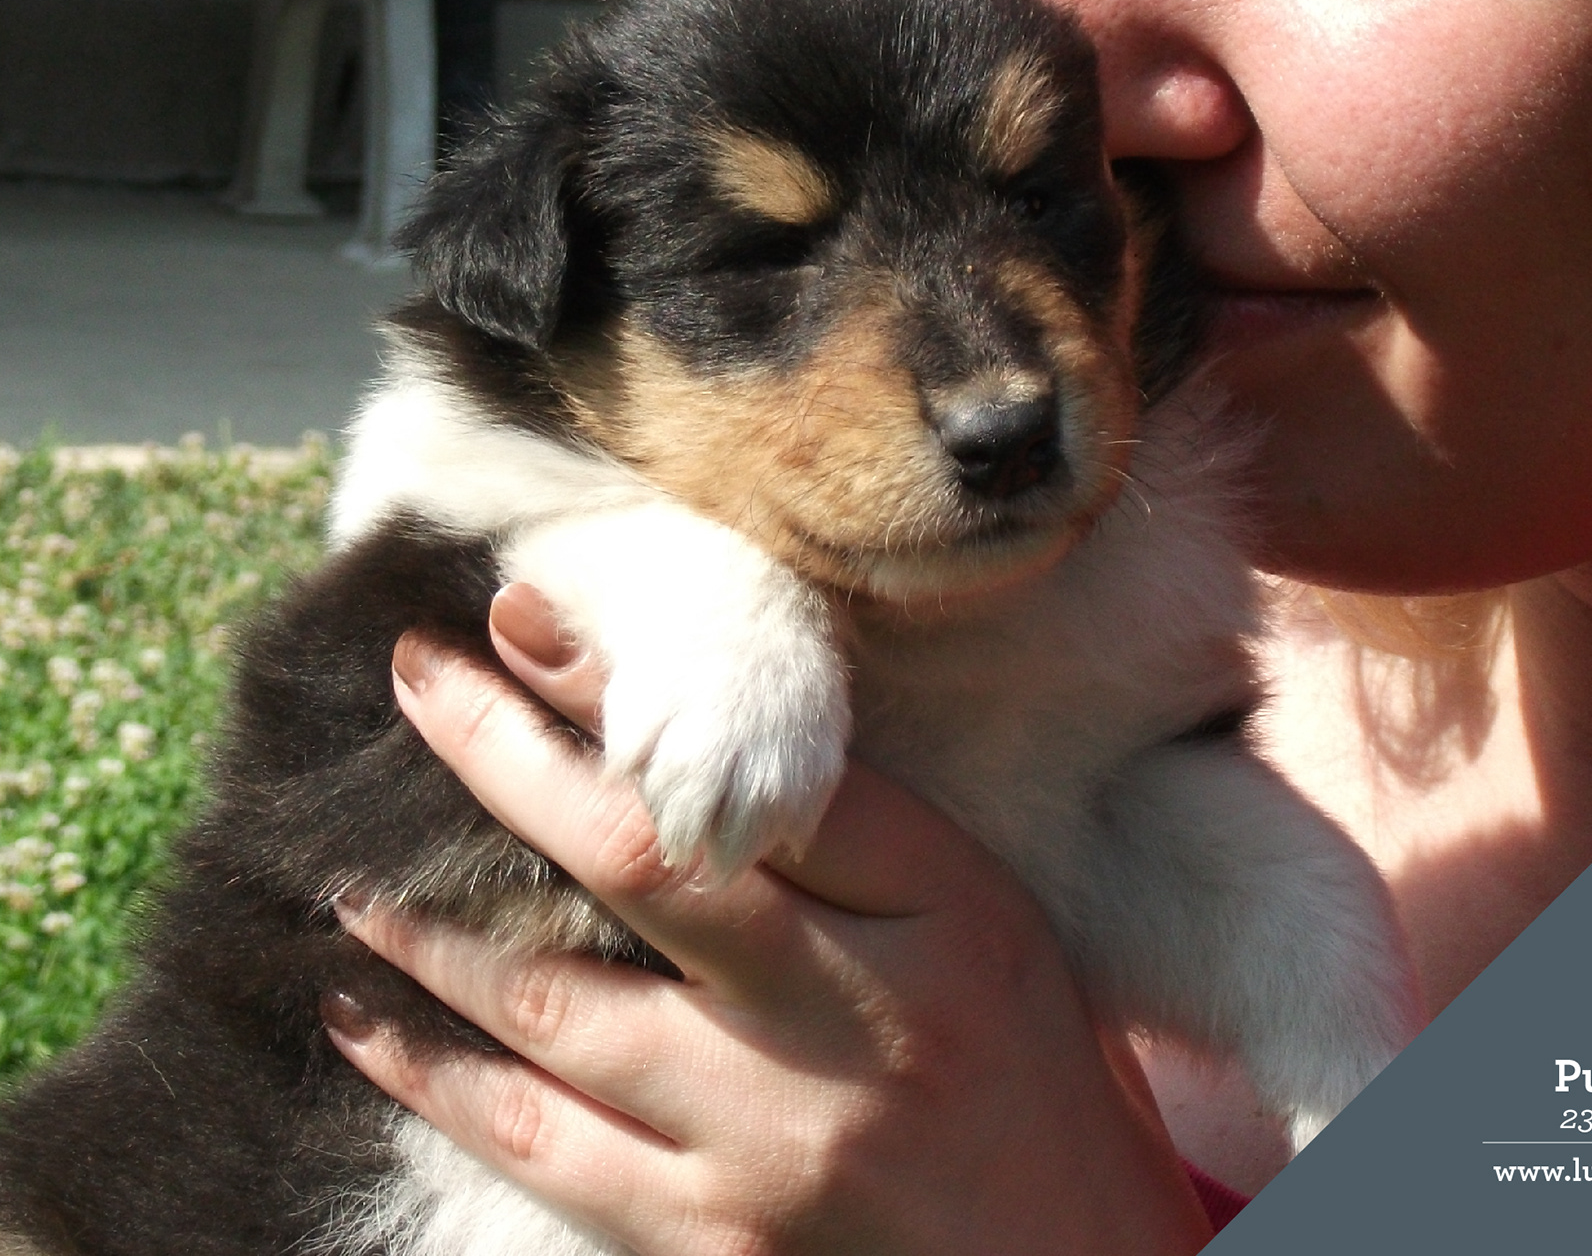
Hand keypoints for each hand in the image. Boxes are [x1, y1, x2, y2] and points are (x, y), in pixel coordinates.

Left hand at [326, 586, 1214, 1255]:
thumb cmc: (1022, 1062)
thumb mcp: (981, 913)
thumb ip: (856, 826)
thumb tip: (696, 725)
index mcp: (936, 908)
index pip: (762, 765)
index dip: (628, 689)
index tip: (523, 615)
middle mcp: (847, 1015)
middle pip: (643, 862)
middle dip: (506, 757)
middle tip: (413, 680)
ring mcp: (765, 1137)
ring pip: (559, 1004)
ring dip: (436, 920)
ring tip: (352, 858)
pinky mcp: (702, 1236)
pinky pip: (539, 1145)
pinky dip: (437, 1075)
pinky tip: (366, 1022)